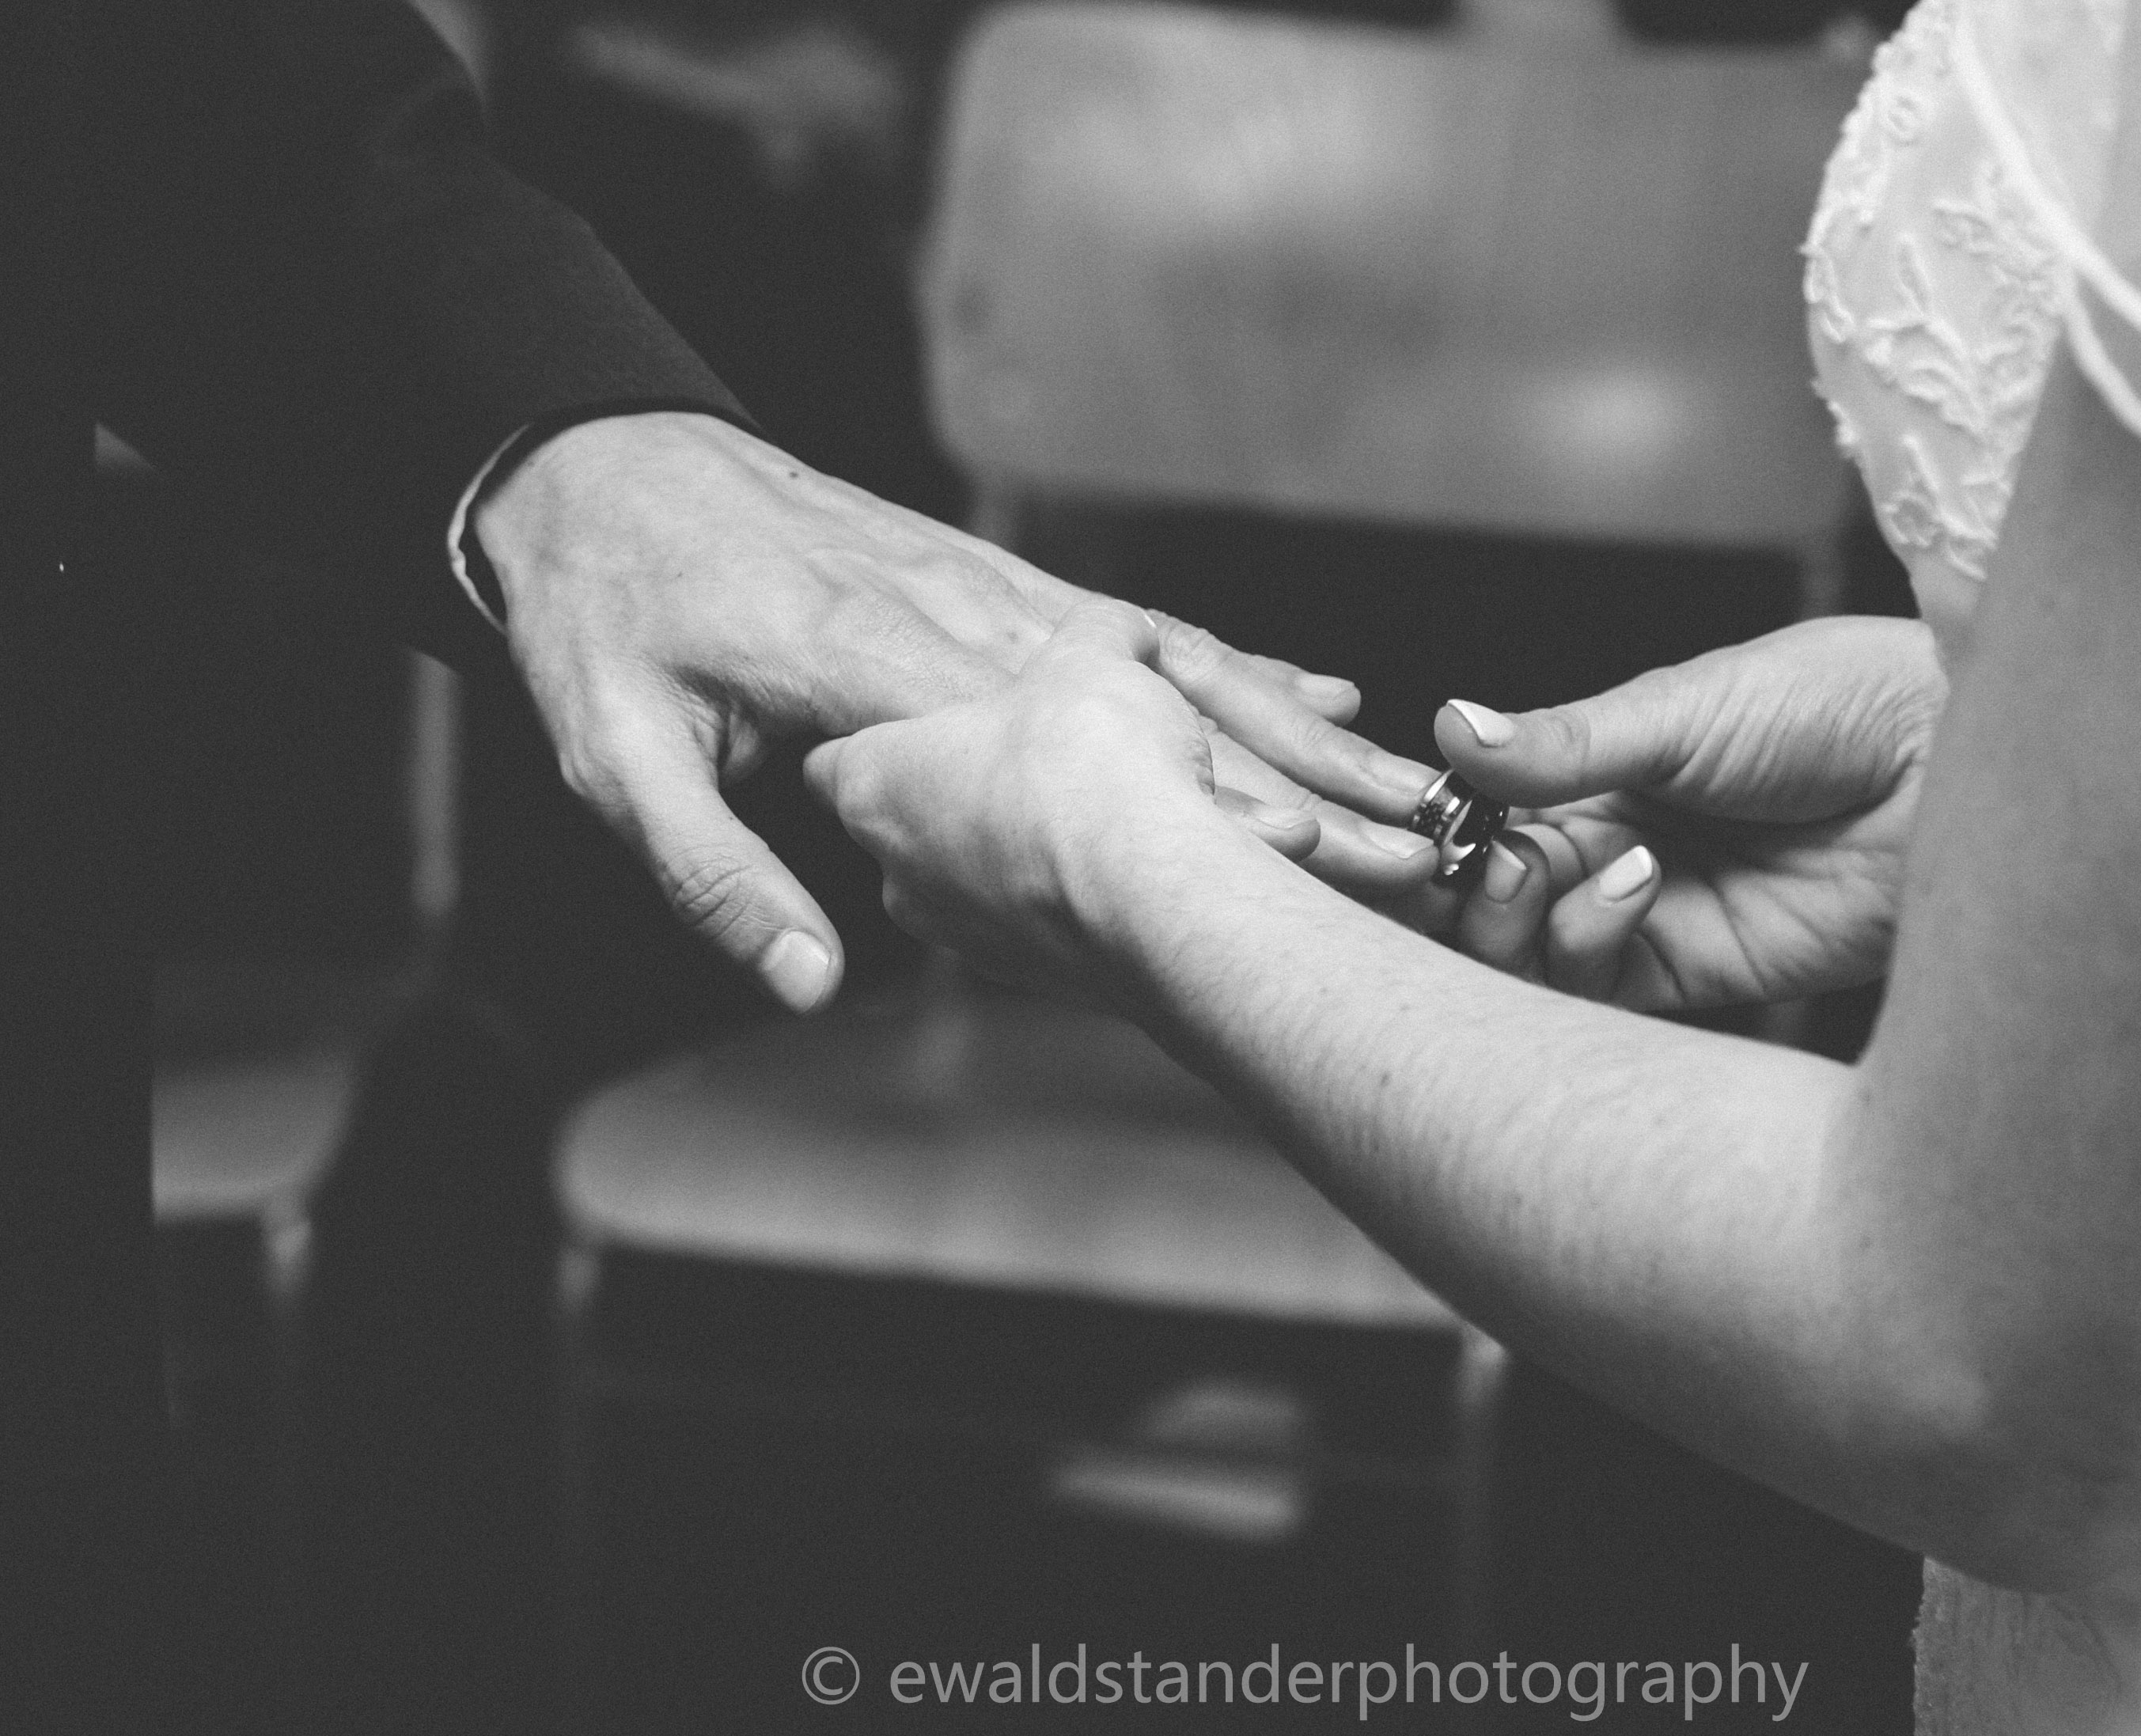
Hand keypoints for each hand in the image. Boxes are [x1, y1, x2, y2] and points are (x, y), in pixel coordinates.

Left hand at [475, 412, 1440, 1009]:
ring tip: (1399, 788)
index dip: (1163, 808)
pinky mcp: (1005, 580)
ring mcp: (996, 592)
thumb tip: (809, 984)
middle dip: (1275, 775)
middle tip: (1396, 844)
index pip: (1046, 747)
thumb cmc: (606, 623)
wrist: (606, 469)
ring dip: (1288, 725)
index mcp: (875, 664)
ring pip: (1169, 659)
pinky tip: (1323, 688)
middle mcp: (962, 619)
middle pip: (1143, 702)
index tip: (1281, 861)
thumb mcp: (620, 756)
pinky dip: (1241, 660)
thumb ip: (715, 871)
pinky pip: (1145, 624)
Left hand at [800, 600, 1314, 1003]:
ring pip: (970, 882)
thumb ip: (1092, 634)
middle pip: (905, 824)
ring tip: (1088, 807)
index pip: (831, 762)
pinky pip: (1034, 925)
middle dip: (960, 791)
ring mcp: (962, 935)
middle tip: (1026, 753)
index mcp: (877, 783)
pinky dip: (1064, 896)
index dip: (876, 733)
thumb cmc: (1092, 766)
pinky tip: (1120, 861)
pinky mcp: (1031, 979)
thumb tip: (1115, 628)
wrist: (1161, 894)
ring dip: (1015, 849)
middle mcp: (899, 872)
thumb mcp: (1091, 658)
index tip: (921, 719)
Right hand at [1437, 616, 1944, 1008]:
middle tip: (1485, 853)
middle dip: (1460, 883)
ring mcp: (1645, 917)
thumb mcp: (1682, 709)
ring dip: (1517, 917)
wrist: (1948, 765)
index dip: (1437, 826)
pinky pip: (1594, 995)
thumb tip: (1448, 726)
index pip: (1476, 814)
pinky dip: (1582, 947)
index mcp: (1596, 772)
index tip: (1421, 817)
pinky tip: (1633, 886)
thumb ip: (1562, 742)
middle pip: (1479, 896)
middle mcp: (1607, 849)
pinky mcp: (1692, 977)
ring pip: (1520, 958)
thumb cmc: (1833, 706)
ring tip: (1561, 866)